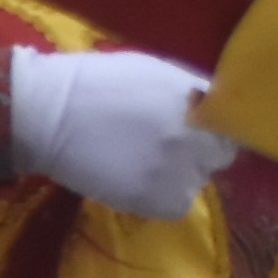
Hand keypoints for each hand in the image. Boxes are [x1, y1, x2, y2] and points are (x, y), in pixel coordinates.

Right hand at [7, 47, 234, 217]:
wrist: (47, 113)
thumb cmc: (98, 83)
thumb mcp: (158, 73)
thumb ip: (193, 93)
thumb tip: (214, 107)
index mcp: (199, 102)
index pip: (231, 126)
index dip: (214, 131)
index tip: (197, 132)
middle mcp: (195, 136)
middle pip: (219, 156)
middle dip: (199, 153)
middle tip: (167, 149)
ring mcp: (176, 170)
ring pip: (197, 182)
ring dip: (179, 177)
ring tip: (144, 165)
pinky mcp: (153, 199)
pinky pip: (176, 205)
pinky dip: (162, 198)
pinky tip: (138, 182)